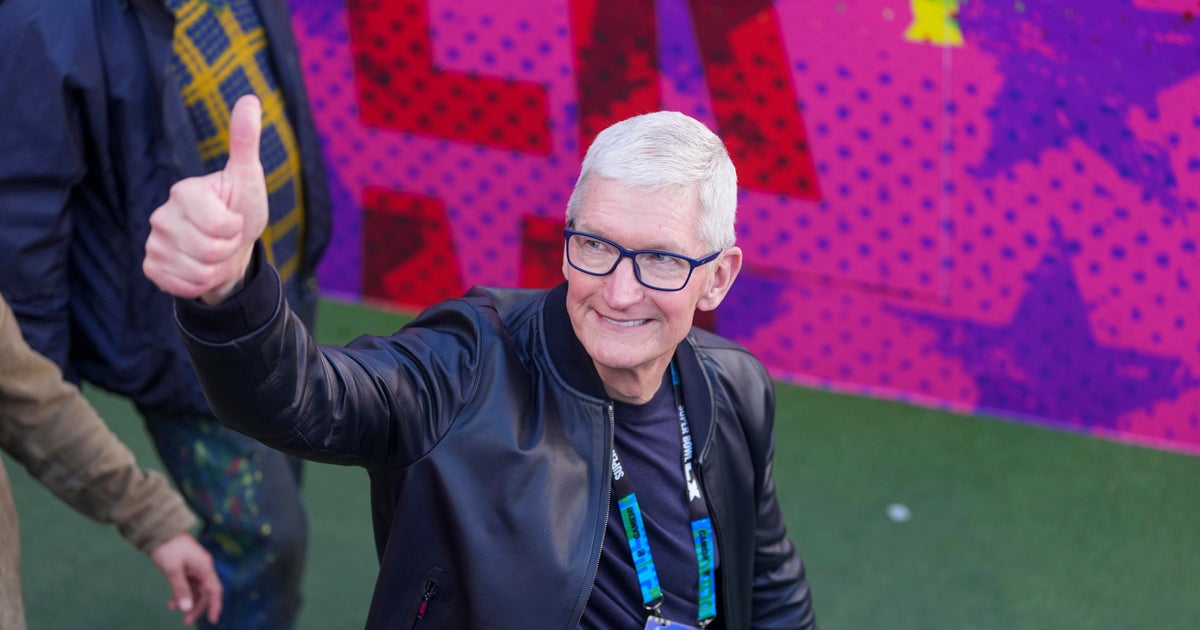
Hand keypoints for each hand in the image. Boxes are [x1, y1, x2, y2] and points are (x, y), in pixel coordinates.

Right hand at [143, 94, 268, 304]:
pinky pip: (180, 286)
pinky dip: (198, 284)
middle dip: (228, 250)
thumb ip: (245, 142)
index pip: (220, 225)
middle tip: (225, 238)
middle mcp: (161, 214)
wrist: (231, 248)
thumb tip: (249, 99)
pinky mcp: (151, 267)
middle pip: (210, 250)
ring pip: (197, 271)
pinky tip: (198, 269)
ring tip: (214, 254)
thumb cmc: (241, 209)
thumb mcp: (248, 178)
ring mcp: (153, 242)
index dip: (235, 228)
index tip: (234, 220)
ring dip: (215, 269)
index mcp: (184, 191)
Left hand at [149, 533, 222, 625]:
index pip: (214, 590)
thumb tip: (186, 608)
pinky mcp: (186, 568)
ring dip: (187, 601)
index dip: (215, 606)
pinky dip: (182, 594)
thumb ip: (181, 590)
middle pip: (205, 592)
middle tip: (186, 621)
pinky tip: (172, 601)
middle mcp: (203, 568)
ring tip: (174, 610)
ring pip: (196, 590)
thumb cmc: (169, 548)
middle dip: (197, 607)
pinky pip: (188, 585)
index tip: (212, 621)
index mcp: (205, 567)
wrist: (159, 530)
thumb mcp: (173, 571)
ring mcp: (195, 568)